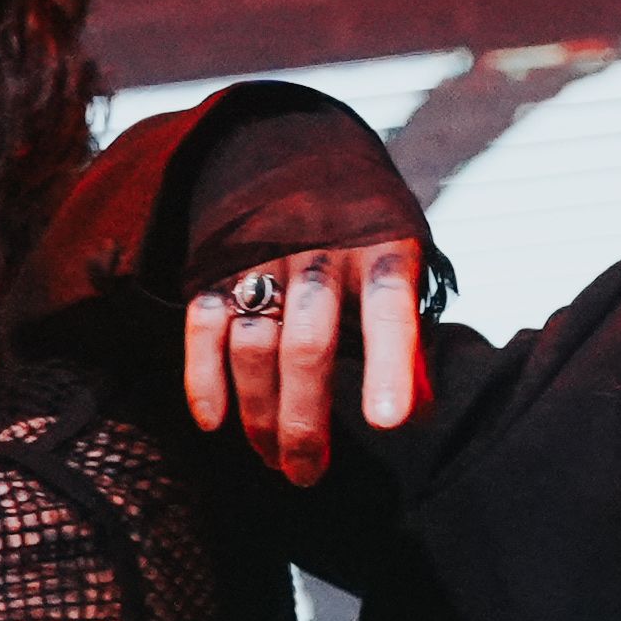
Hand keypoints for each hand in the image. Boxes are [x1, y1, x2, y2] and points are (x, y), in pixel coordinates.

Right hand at [175, 237, 432, 482]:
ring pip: (255, 343)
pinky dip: (203, 377)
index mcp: (382, 247)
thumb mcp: (404, 263)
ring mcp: (263, 256)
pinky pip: (205, 324)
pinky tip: (214, 422)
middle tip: (305, 474)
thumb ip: (410, 336)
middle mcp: (321, 251)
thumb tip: (417, 414)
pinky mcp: (218, 265)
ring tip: (272, 457)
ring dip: (259, 412)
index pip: (389, 310)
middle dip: (304, 419)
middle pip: (308, 344)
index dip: (390, 367)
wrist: (298, 145)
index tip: (387, 423)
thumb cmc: (363, 229)